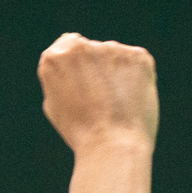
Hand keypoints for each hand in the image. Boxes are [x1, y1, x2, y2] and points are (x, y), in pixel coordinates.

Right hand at [37, 33, 158, 154]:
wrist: (112, 145)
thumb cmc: (81, 133)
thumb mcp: (55, 105)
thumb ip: (60, 79)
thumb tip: (71, 68)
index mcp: (54, 57)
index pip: (68, 46)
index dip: (78, 70)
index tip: (83, 89)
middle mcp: (81, 47)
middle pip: (93, 52)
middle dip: (98, 70)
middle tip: (101, 103)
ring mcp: (111, 49)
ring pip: (115, 58)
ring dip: (117, 74)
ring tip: (117, 105)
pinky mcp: (137, 56)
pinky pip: (136, 64)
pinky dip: (136, 79)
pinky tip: (131, 100)